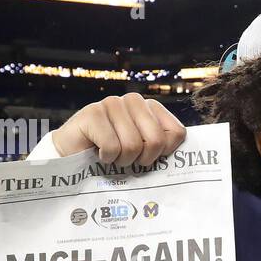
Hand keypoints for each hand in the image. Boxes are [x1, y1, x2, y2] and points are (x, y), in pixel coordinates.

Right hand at [51, 93, 187, 167]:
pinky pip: (112, 146)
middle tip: (129, 160)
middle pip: (157, 139)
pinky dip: (106, 158)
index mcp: (151, 108)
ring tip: (112, 156)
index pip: (177, 132)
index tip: (148, 157)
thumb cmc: (112, 155)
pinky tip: (98, 152)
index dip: (164, 152)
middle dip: (143, 159)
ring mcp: (112, 104)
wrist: (72, 157)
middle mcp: (134, 100)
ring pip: (133, 145)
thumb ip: (164, 146)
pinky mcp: (92, 113)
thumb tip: (188, 157)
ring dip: (122, 160)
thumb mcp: (143, 151)